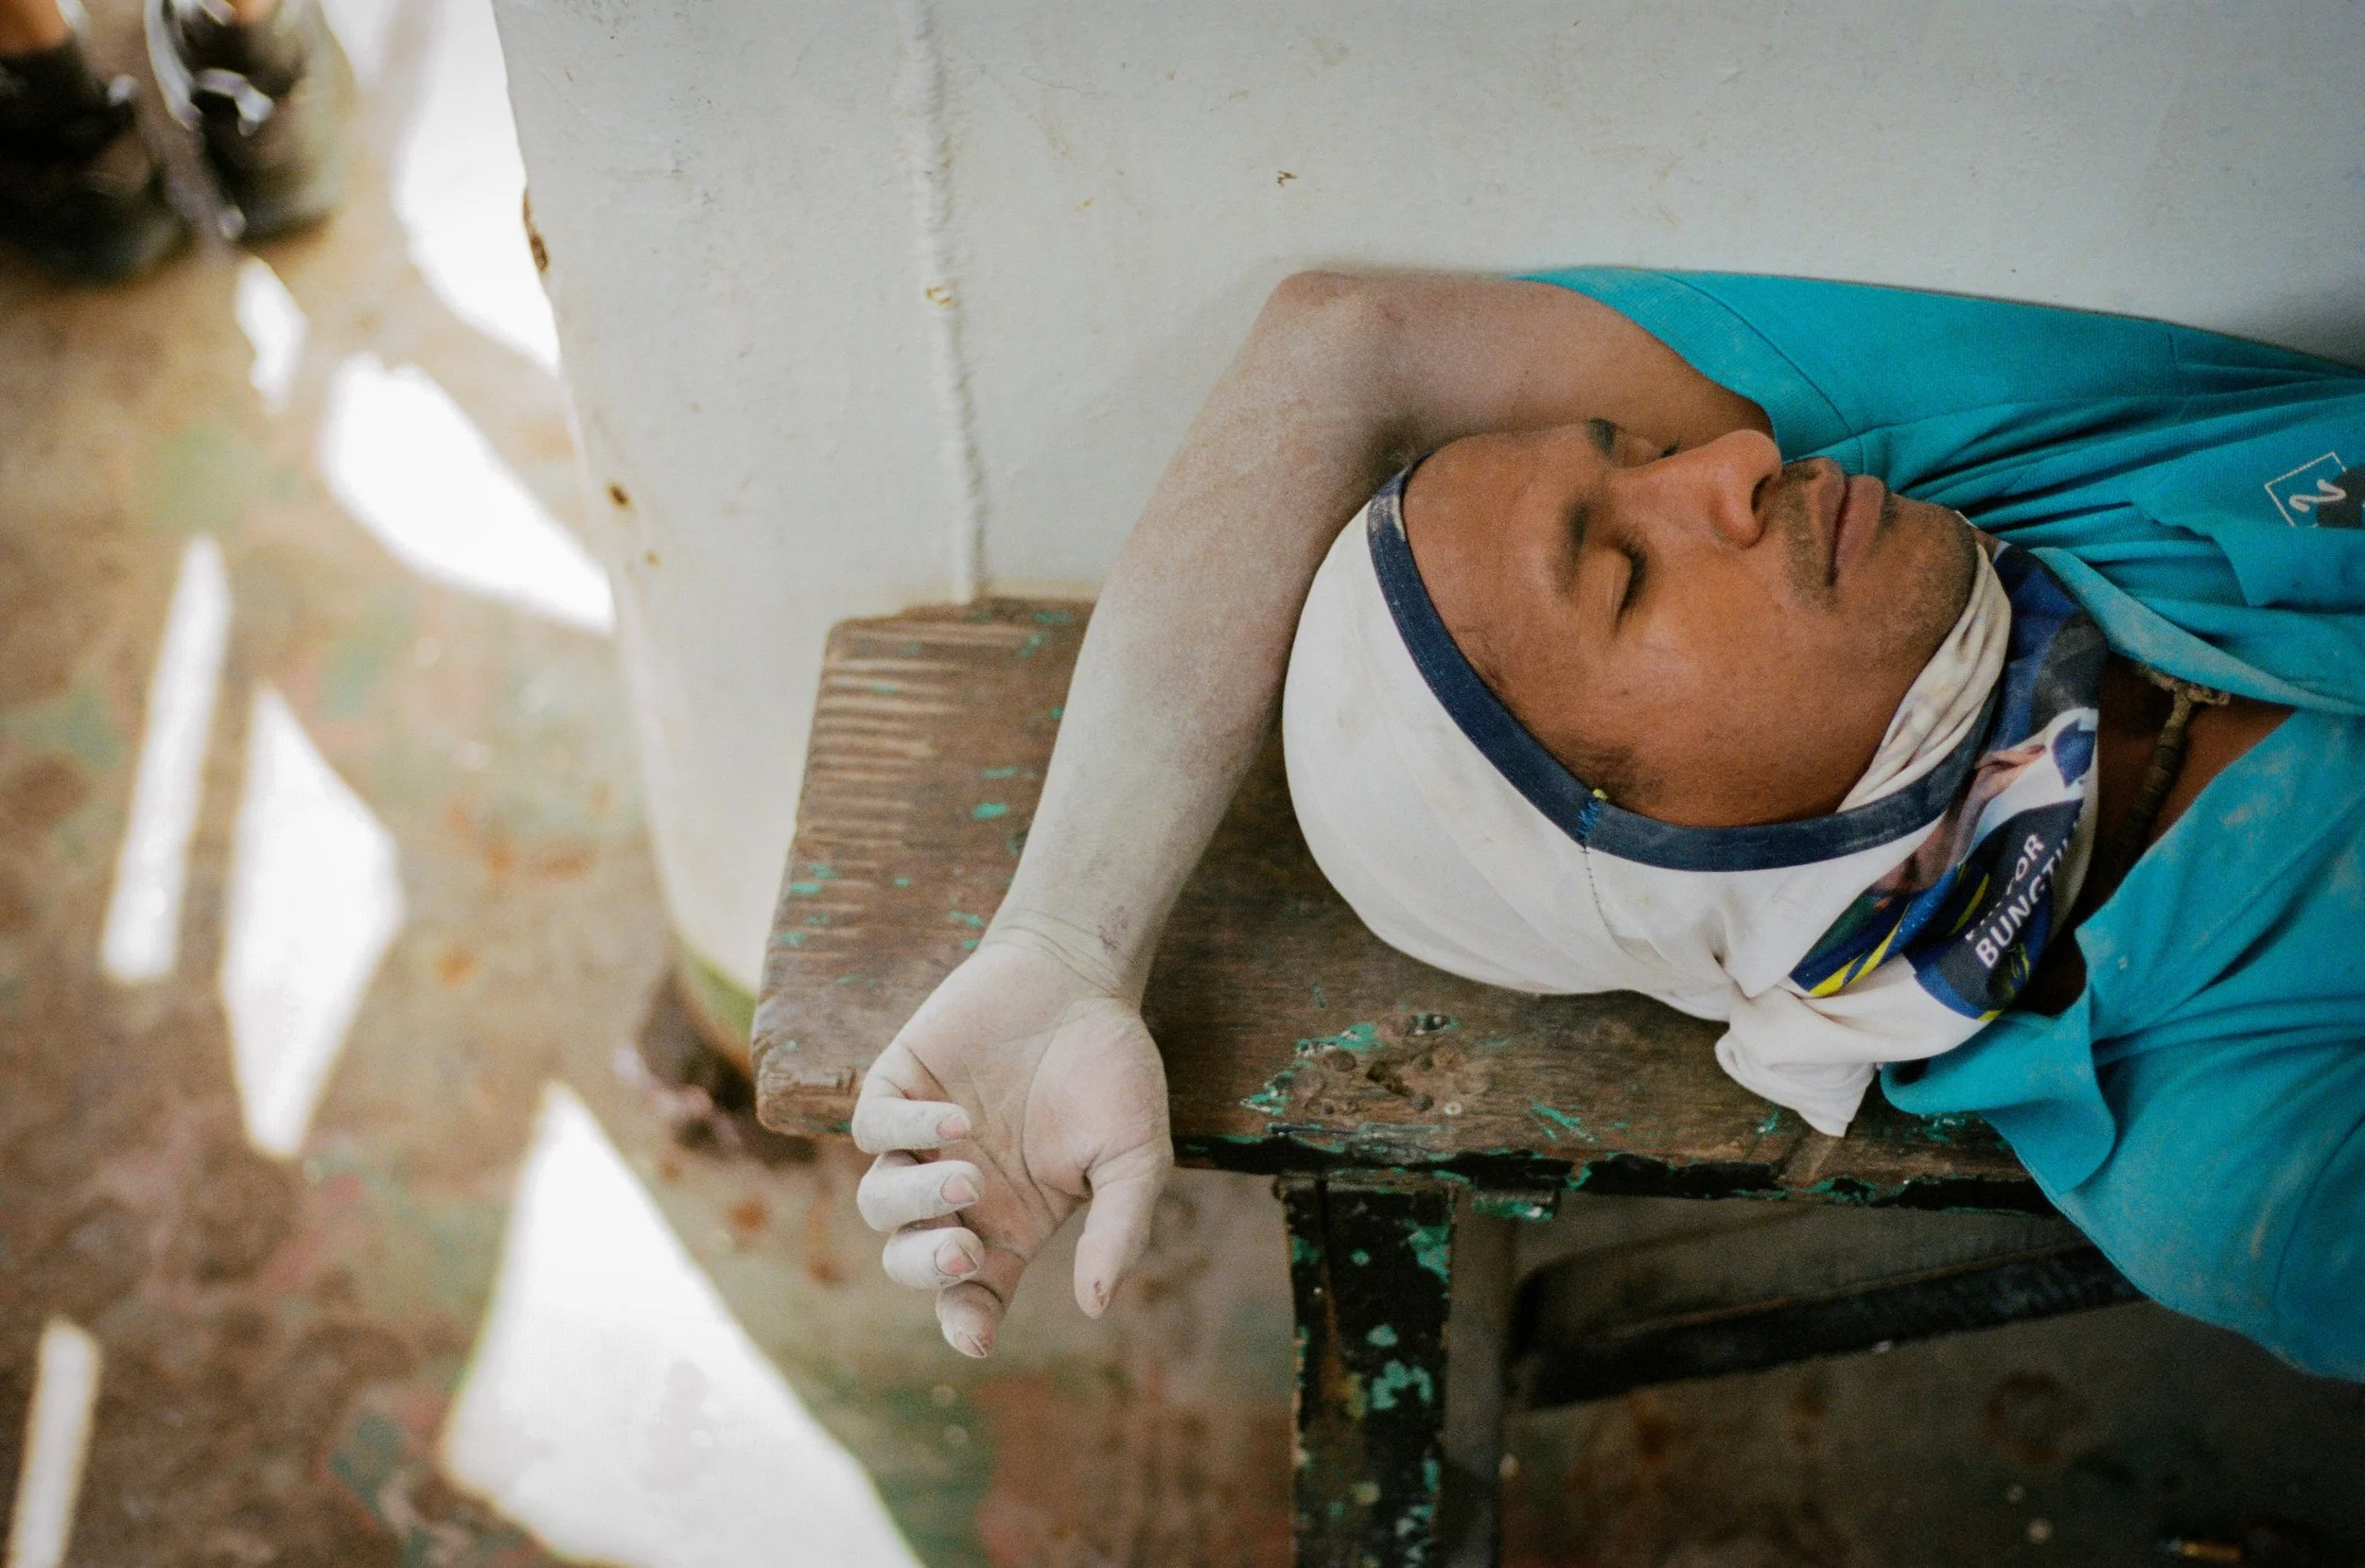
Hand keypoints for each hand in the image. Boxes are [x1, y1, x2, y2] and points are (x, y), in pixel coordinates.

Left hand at [852, 938, 1172, 1356]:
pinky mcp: (896, 1086)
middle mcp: (956, 1192)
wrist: (1080, 974)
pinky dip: (907, 1130)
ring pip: (880, 1203)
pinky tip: (961, 1114)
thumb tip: (1097, 1306)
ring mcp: (920, 1140)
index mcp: (1008, 1223)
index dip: (964, 1323)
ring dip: (918, 1200)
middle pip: (908, 1259)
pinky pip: (873, 1129)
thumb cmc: (1112, 1069)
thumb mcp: (1135, 1155)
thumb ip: (1120, 1228)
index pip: (970, 1295)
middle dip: (926, 1269)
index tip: (975, 1337)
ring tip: (969, 1172)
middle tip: (963, 1252)